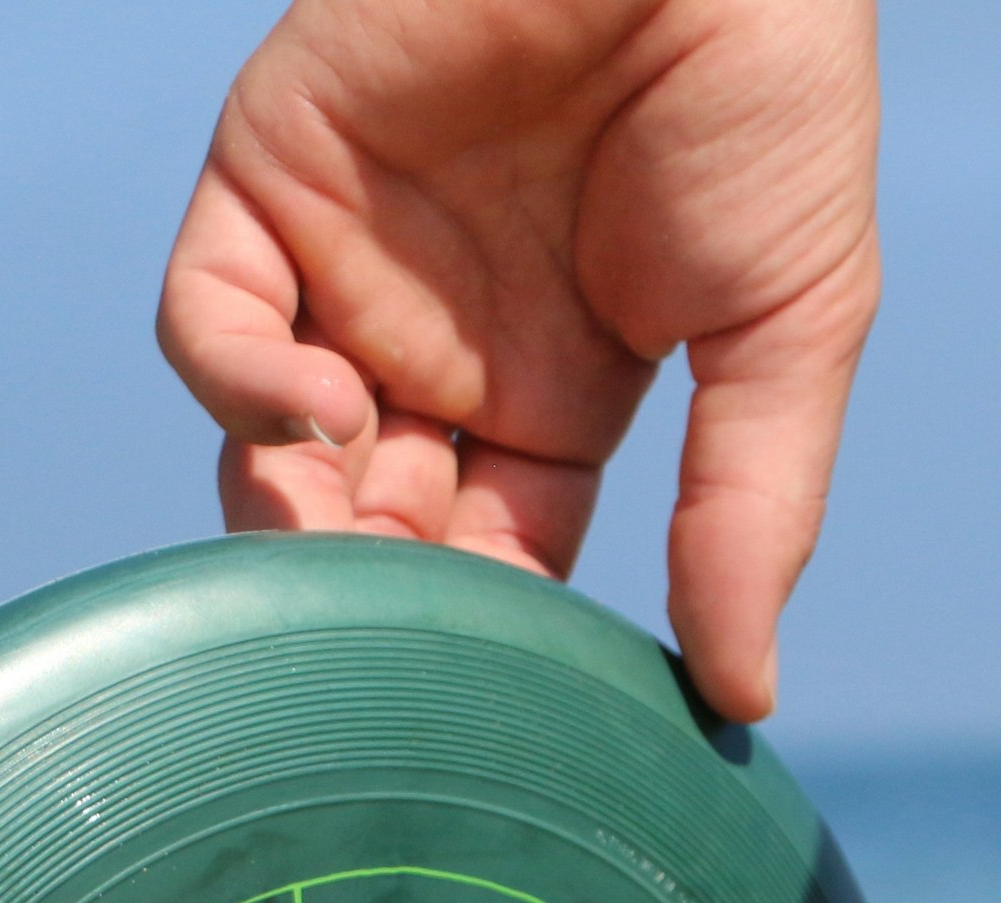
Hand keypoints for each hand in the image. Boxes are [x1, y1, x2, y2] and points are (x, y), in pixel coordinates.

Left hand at [158, 0, 880, 721]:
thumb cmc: (768, 101)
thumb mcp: (791, 331)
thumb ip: (755, 511)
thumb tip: (741, 698)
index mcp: (563, 392)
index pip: (496, 562)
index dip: (492, 639)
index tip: (512, 703)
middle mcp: (446, 345)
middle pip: (373, 527)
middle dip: (377, 604)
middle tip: (397, 658)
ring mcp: (352, 264)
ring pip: (272, 451)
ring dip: (292, 528)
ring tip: (345, 556)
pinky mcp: (273, 179)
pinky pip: (209, 322)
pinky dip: (238, 391)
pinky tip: (318, 417)